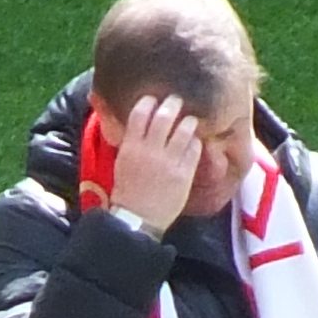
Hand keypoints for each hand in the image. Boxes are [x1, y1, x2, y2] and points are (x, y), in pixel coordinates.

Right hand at [99, 92, 205, 229]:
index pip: (140, 113)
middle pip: (164, 116)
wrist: (137, 218)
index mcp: (131, 146)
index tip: (153, 99)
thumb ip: (130, 141)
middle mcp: (150, 150)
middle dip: (172, 104)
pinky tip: (194, 141)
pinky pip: (194, 149)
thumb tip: (136, 124)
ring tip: (190, 120)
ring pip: (184, 129)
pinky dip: (195, 141)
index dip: (148, 102)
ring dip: (188, 121)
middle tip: (177, 101)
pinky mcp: (184, 173)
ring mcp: (169, 161)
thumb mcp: (122, 162)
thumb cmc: (127, 191)